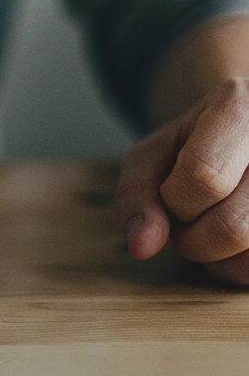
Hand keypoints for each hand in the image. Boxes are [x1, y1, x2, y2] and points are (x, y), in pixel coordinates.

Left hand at [116, 78, 248, 283]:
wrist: (244, 136)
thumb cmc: (194, 146)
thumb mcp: (152, 156)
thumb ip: (137, 195)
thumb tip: (141, 247)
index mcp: (240, 107)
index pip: (204, 175)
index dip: (175, 200)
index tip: (173, 194)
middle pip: (233, 226)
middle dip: (191, 239)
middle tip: (188, 220)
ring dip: (217, 258)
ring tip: (212, 228)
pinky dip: (239, 268)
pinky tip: (235, 244)